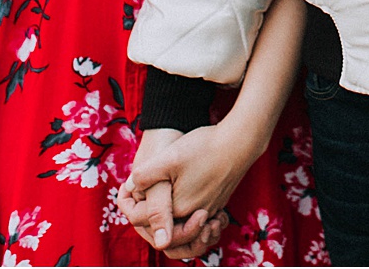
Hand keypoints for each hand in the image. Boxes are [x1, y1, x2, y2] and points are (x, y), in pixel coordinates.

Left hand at [116, 129, 222, 256]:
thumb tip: (130, 185)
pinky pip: (197, 215)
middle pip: (164, 226)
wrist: (242, 142)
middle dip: (148, 214)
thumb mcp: (169, 158)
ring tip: (157, 195)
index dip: (130, 204)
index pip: (144, 220)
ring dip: (167, 213)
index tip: (126, 187)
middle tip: (136, 195)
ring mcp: (209, 209)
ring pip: (182, 222)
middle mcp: (193, 215)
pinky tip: (179, 188)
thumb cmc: (205, 148)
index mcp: (177, 209)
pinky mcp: (218, 201)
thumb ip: (145, 175)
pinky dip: (185, 209)